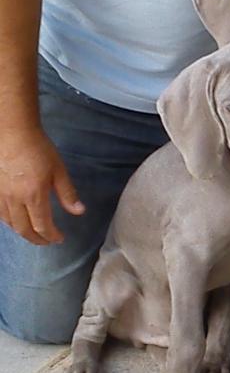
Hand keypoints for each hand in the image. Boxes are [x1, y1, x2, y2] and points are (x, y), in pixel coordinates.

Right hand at [0, 127, 84, 243]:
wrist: (11, 131)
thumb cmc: (38, 149)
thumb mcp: (59, 171)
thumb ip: (68, 194)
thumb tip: (79, 212)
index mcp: (33, 196)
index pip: (42, 226)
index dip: (51, 236)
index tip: (59, 238)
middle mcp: (13, 200)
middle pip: (23, 229)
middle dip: (37, 239)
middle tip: (47, 241)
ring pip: (9, 223)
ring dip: (22, 232)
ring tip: (33, 233)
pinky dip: (9, 222)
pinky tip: (15, 220)